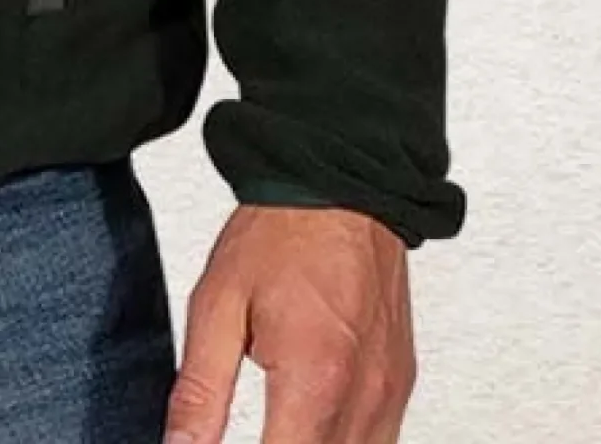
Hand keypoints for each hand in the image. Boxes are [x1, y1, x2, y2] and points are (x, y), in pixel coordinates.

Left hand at [162, 204, 416, 443]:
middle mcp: (364, 397)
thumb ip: (199, 393)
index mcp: (314, 380)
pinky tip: (308, 430)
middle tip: (254, 430)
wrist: (341, 182)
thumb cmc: (281, 233)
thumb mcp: (216, 306)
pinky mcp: (401, 385)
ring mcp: (390, 394)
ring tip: (276, 430)